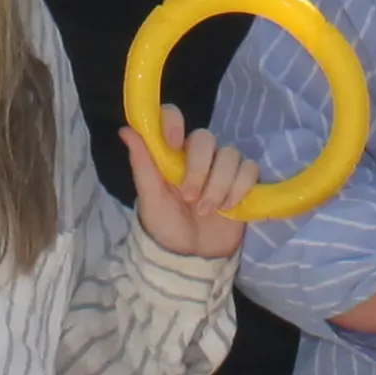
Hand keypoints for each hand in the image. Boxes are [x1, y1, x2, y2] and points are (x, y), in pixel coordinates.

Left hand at [123, 102, 261, 259]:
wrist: (192, 257)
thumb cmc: (166, 226)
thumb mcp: (150, 198)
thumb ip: (142, 164)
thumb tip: (125, 129)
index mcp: (172, 153)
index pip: (173, 117)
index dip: (174, 122)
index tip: (173, 143)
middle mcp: (198, 155)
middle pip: (206, 137)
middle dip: (199, 169)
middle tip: (190, 197)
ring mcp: (222, 167)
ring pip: (230, 154)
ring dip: (218, 185)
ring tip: (207, 211)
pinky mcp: (243, 181)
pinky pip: (250, 169)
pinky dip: (240, 187)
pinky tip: (229, 207)